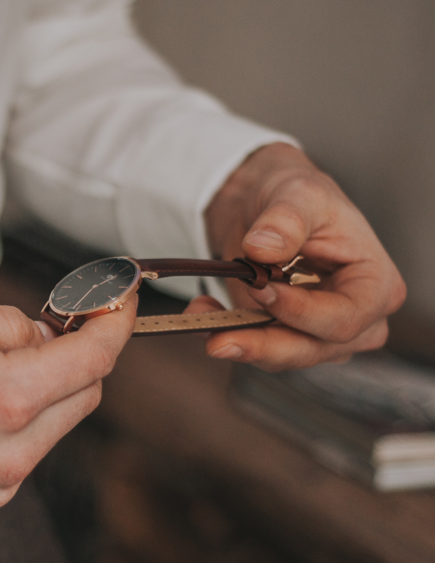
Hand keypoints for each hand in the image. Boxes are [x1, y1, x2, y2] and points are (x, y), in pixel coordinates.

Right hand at [0, 297, 135, 509]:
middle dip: (79, 353)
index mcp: (7, 400)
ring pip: (55, 424)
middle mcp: (11, 453)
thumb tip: (40, 336)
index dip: (115, 320)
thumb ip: (6, 324)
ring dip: (48, 387)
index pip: (94, 358)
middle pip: (84, 394)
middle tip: (53, 322)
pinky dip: (21, 417)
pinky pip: (23, 449)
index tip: (118, 299)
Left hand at [193, 143, 405, 370]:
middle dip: (263, 344)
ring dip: (236, 340)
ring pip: (280, 356)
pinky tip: (202, 311)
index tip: (263, 291)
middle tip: (218, 336)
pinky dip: (224, 332)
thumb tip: (263, 249)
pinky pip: (254, 347)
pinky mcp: (282, 337)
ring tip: (199, 315)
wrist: (263, 204)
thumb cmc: (297, 198)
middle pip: (312, 349)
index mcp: (375, 286)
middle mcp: (354, 320)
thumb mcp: (298, 194)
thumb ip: (286, 220)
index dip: (303, 313)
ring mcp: (317, 333)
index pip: (345, 318)